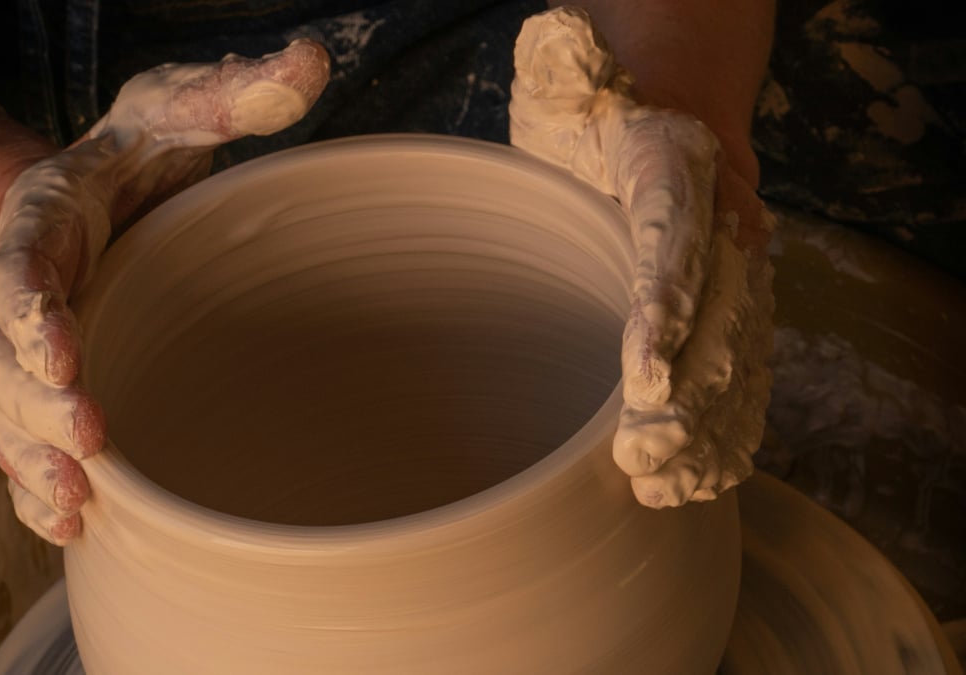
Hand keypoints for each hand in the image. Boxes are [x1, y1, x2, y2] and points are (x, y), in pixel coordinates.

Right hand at [0, 40, 330, 543]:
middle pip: (1, 361)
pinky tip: (71, 525)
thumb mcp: (177, 110)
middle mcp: (21, 297)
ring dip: (34, 463)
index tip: (63, 350)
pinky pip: (25, 448)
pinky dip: (38, 489)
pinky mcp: (46, 393)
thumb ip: (232, 91)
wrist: (94, 202)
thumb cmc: (137, 159)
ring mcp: (27, 353)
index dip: (29, 312)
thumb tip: (313, 61)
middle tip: (90, 440)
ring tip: (77, 504)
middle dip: (38, 406)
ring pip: (7, 418)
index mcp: (44, 223)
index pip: (18, 269)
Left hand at [509, 8, 773, 506]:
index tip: (646, 375)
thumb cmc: (599, 105)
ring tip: (666, 486)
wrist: (668, 104)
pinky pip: (742, 372)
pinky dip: (727, 428)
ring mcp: (735, 270)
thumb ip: (566, 86)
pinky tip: (705, 477)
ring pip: (734, 357)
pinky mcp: (733, 306)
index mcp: (678, 162)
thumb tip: (554, 70)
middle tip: (641, 458)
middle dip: (684, 398)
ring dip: (705, 429)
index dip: (665, 310)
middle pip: (715, 318)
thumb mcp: (570, 83)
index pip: (674, 241)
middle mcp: (722, 221)